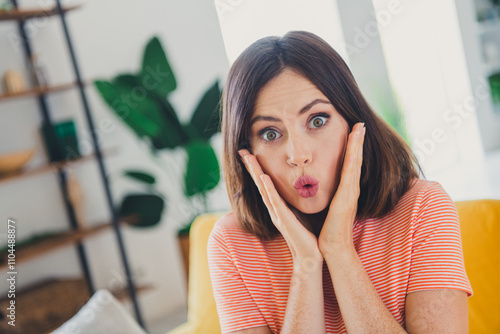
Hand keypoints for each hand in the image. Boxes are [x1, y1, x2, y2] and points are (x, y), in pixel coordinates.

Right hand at [239, 149, 322, 261]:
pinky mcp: (283, 219)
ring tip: (249, 157)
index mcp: (277, 206)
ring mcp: (276, 214)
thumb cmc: (307, 237)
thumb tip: (304, 185)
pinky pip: (274, 201)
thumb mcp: (300, 213)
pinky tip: (263, 177)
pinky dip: (268, 189)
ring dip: (255, 172)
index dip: (257, 168)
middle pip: (259, 183)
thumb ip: (297, 201)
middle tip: (242, 150)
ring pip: (263, 189)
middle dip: (251, 166)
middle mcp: (273, 209)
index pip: (265, 183)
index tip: (251, 153)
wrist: (309, 257)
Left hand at [318, 122, 365, 253]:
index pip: (350, 164)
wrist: (333, 247)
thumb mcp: (329, 207)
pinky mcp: (347, 198)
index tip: (354, 131)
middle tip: (361, 123)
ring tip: (359, 127)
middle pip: (355, 160)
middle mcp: (351, 189)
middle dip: (358, 141)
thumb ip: (329, 196)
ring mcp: (351, 192)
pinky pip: (350, 173)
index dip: (352, 148)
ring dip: (357, 144)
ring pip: (355, 163)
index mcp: (346, 190)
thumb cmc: (329, 229)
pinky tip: (354, 146)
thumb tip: (320, 185)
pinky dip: (353, 158)